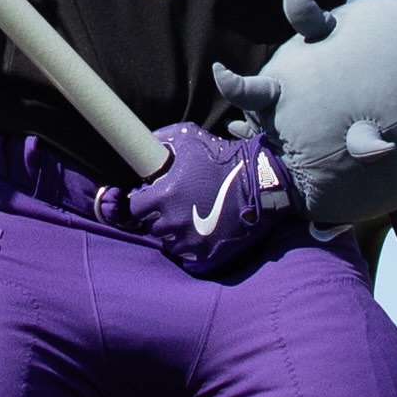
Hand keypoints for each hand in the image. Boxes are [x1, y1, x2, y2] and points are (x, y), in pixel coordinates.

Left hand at [116, 118, 300, 280]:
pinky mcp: (206, 254)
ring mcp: (189, 241)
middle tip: (174, 207)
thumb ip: (164, 139)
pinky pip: (187, 256)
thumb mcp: (192, 139)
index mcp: (163, 196)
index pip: (136, 207)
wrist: (260, 183)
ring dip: (174, 233)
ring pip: (169, 243)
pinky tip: (199, 234)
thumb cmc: (224, 159)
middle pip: (152, 226)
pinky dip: (190, 247)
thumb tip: (148, 143)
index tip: (152, 197)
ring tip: (188, 220)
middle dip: (160, 217)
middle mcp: (172, 222)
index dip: (143, 201)